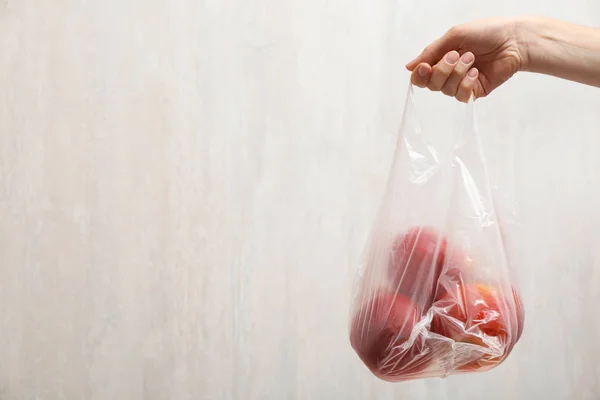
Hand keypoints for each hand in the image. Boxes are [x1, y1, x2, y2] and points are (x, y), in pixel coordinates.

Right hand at [405, 17, 526, 101]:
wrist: (514, 39)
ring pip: (446, 90)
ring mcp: (462, 83)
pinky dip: (466, 83)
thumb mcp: (453, 36)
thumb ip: (430, 52)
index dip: (419, 75)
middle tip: (456, 55)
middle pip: (431, 85)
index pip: (421, 76)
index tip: (425, 67)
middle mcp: (449, 73)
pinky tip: (476, 72)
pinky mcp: (475, 92)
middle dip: (442, 70)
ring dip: (458, 73)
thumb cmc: (486, 32)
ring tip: (472, 59)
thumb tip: (408, 67)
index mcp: (441, 58)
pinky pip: (461, 96)